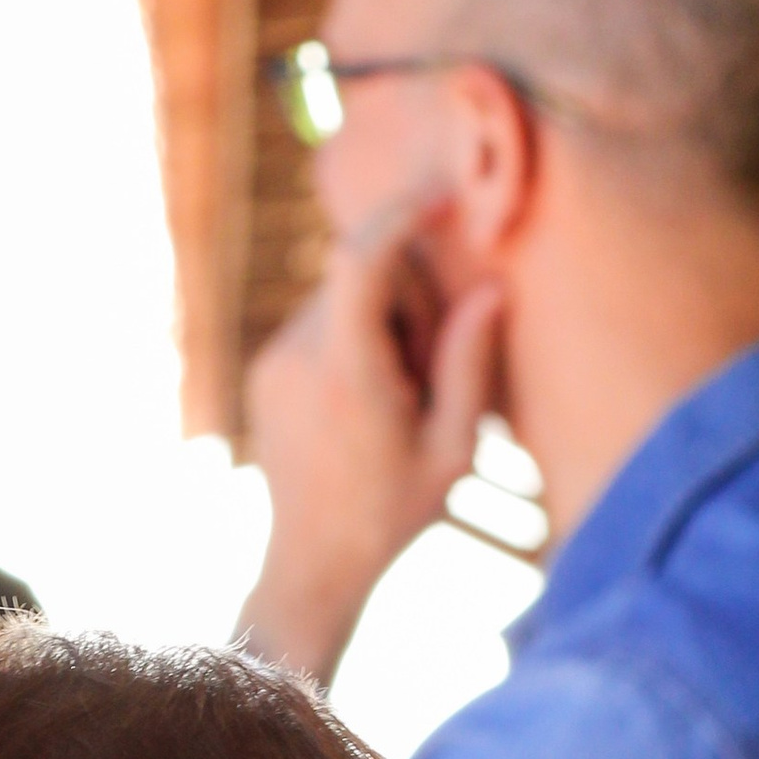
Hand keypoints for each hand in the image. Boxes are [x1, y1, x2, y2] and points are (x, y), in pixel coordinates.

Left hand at [238, 186, 503, 685]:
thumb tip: (491, 289)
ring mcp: (274, 361)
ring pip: (345, 299)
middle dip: (411, 303)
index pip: (362, 257)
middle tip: (431, 377)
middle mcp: (299, 356)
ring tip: (397, 404)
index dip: (403, 212)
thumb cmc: (392, 516)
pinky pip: (323, 324)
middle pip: (365, 279)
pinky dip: (357, 342)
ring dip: (385, 327)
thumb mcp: (452, 451)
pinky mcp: (267, 370)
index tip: (443, 194)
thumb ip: (471, 365)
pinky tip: (367, 408)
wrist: (311, 564)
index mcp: (348, 374)